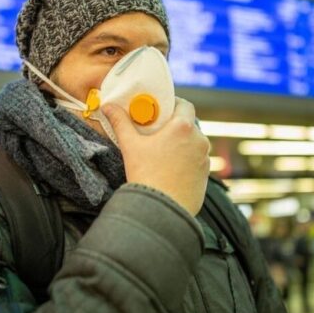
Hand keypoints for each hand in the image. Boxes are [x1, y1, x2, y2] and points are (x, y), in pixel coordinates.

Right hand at [102, 98, 209, 215]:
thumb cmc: (146, 174)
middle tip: (156, 131)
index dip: (173, 104)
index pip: (185, 105)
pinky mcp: (205, 176)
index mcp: (183, 128)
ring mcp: (205, 159)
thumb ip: (120, 122)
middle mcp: (199, 140)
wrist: (162, 209)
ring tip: (162, 152)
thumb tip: (108, 106)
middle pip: (189, 125)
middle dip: (174, 126)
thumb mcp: (130, 145)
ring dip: (181, 144)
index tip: (160, 109)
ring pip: (193, 144)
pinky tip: (169, 169)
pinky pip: (196, 161)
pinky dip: (186, 160)